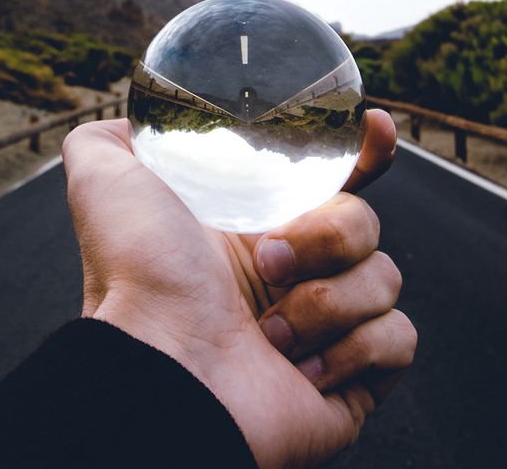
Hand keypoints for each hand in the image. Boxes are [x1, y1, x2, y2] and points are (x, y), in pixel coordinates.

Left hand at [62, 110, 415, 467]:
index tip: (373, 128)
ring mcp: (327, 332)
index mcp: (253, 231)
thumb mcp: (107, 184)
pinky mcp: (353, 382)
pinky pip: (399, 338)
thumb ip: (109, 142)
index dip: (364, 151)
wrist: (161, 370)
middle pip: (364, 223)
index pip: (334, 179)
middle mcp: (294, 278)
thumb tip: (131, 123)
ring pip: (386, 277)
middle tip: (269, 262)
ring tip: (269, 330)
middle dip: (327, 235)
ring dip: (328, 301)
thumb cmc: (135, 281)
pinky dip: (354, 349)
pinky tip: (300, 367)